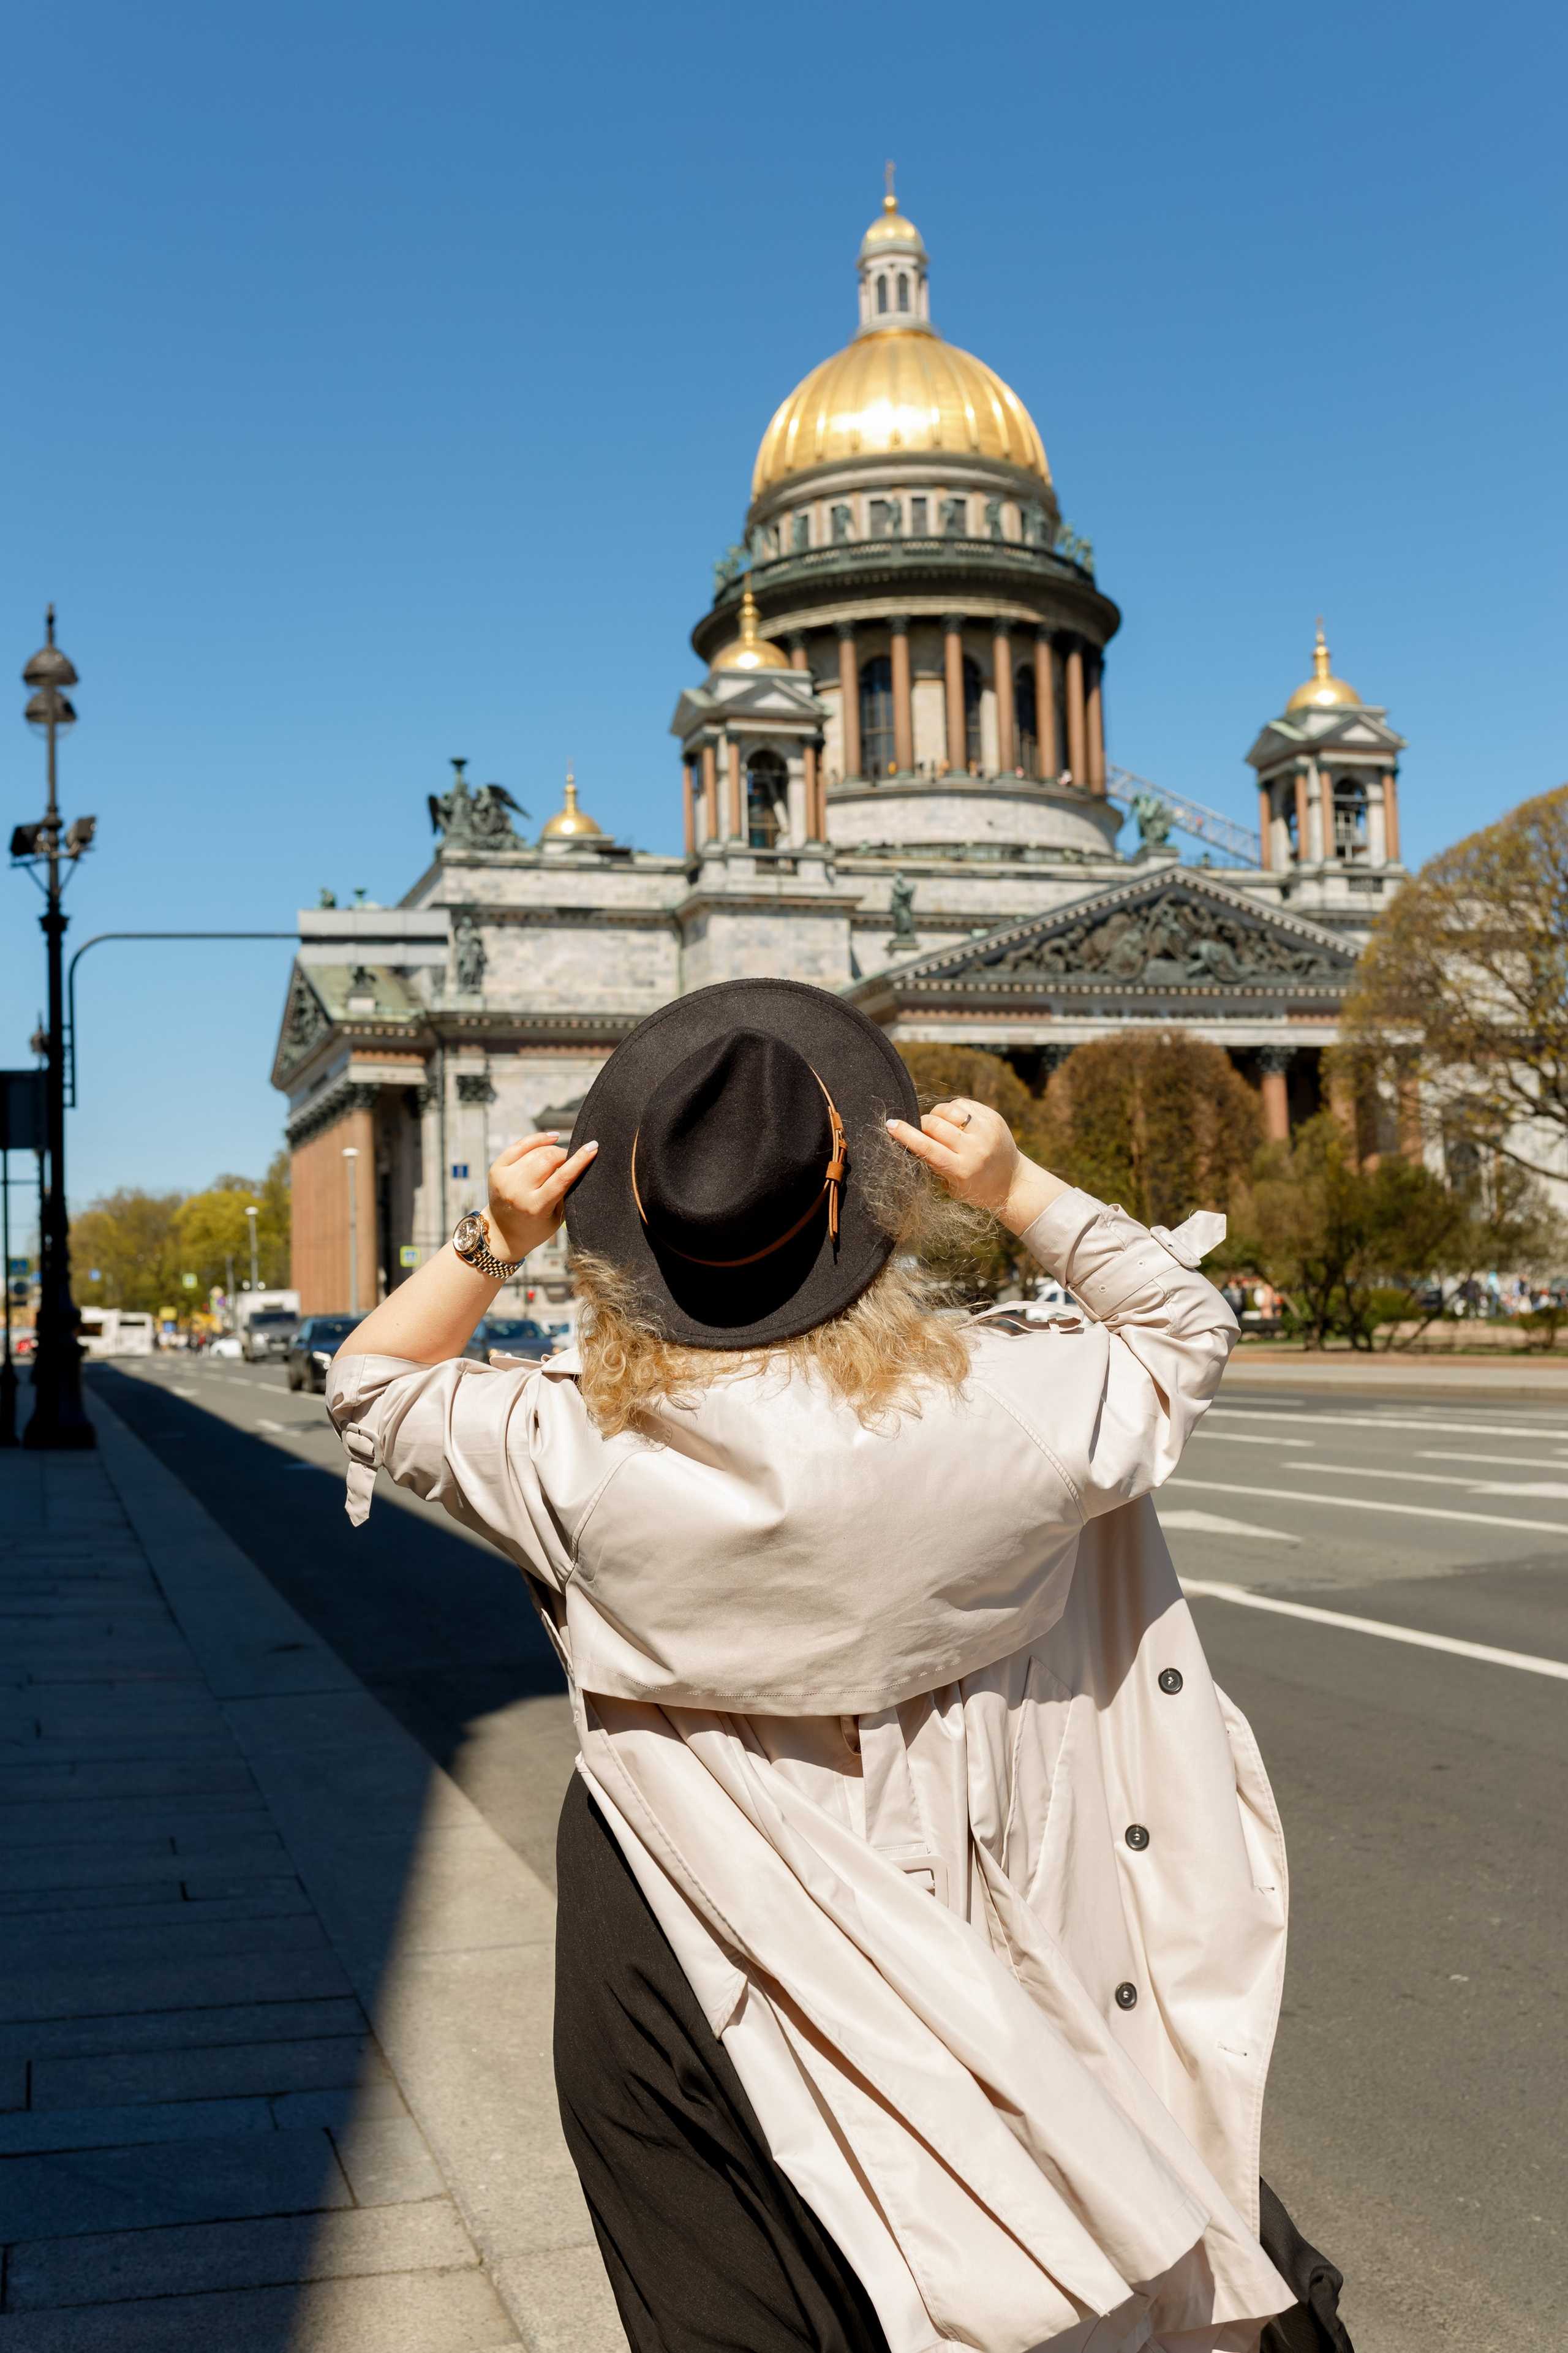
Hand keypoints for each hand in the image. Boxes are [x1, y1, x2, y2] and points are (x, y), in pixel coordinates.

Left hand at [486, 1132, 598, 1259]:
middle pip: (548, 1159)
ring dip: (552, 1151)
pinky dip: (537, 1139)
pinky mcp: (496, 1169)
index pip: (562, 1178)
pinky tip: (550, 1138)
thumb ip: (566, 1193)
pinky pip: (519, 1146)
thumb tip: (579, 1165)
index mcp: (535, 1207)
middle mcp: (517, 1191)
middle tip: (571, 1159)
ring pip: (536, 1151)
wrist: (502, 1233)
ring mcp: (505, 1179)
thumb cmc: (535, 1227)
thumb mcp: (556, 1217)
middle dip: (565, 1155)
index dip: (580, 1160)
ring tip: (559, 1157)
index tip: (593, 1147)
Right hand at [886, 1098, 1066, 1234]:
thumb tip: (910, 1138)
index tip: (890, 1125)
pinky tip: (956, 1122)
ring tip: (941, 1126)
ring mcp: (987, 1131)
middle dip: (922, 1125)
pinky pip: (963, 1104)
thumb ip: (932, 1162)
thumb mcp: (949, 1184)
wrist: (1012, 1183)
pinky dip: (954, 1110)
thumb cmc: (974, 1188)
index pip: (927, 1147)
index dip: (906, 1134)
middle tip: (923, 1132)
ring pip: (949, 1109)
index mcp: (962, 1169)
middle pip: (935, 1124)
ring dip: (938, 1115)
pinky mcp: (994, 1118)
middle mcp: (976, 1149)